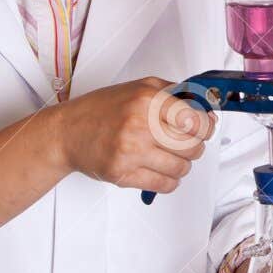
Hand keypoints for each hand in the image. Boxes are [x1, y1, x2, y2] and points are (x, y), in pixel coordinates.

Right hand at [56, 76, 214, 193]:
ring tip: (169, 155)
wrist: (67, 132)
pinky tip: (160, 169)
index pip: (195, 120)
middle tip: (186, 142)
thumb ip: (174, 93)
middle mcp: (139, 125)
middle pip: (192, 146)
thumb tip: (204, 108)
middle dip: (194, 146)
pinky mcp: (123, 174)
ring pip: (181, 168)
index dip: (206, 126)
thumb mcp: (139, 87)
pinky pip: (164, 185)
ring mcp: (130, 152)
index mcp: (146, 100)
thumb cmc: (102, 109)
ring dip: (182, 164)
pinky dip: (169, 180)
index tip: (204, 127)